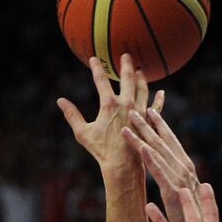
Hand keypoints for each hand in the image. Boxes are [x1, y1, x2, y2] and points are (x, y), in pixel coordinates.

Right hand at [57, 54, 162, 171]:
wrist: (123, 166)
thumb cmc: (101, 151)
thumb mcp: (83, 133)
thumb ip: (72, 115)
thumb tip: (60, 101)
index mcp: (109, 104)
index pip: (101, 79)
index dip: (96, 68)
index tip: (94, 58)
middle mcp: (126, 104)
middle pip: (127, 78)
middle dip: (126, 65)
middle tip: (126, 55)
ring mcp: (140, 113)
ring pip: (143, 89)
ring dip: (141, 78)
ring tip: (140, 71)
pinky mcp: (148, 122)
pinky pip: (156, 108)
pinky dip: (158, 100)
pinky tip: (161, 93)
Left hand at [121, 104, 201, 221]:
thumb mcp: (186, 203)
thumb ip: (177, 188)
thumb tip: (170, 180)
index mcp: (189, 173)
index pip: (173, 145)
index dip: (162, 127)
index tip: (151, 111)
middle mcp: (187, 173)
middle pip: (165, 145)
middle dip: (150, 125)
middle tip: (135, 109)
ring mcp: (181, 183)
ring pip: (160, 155)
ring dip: (144, 137)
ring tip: (130, 122)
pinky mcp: (175, 196)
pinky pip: (161, 175)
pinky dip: (151, 160)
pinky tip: (141, 148)